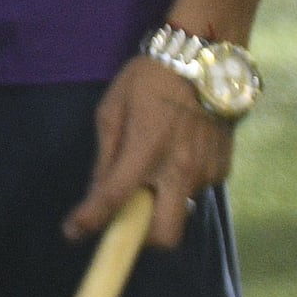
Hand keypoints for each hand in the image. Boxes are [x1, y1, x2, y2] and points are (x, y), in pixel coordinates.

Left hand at [71, 54, 229, 246]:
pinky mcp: (224, 169)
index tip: (73, 233)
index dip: (89, 221)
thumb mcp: (113, 108)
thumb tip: (97, 193)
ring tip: (157, 164)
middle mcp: (180, 168)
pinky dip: (182, 182)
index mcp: (146, 149)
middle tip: (128, 218)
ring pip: (181, 210)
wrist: (205, 57)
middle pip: (165, 235)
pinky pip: (197, 189)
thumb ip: (106, 156)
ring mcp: (207, 171)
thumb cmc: (149, 78)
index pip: (114, 199)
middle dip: (143, 238)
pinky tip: (178, 152)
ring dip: (163, 201)